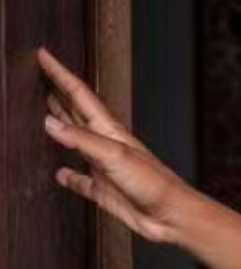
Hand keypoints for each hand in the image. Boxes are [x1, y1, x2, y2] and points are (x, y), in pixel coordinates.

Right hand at [37, 46, 198, 244]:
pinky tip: (59, 174)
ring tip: (44, 115)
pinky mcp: (103, 190)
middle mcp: (105, 144)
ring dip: (61, 127)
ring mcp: (104, 166)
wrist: (171, 214)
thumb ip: (81, 139)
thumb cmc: (152, 183)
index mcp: (109, 130)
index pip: (78, 94)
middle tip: (41, 75)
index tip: (43, 55)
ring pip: (76, 142)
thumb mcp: (114, 155)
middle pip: (76, 112)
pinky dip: (68, 176)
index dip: (60, 74)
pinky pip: (80, 180)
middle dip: (58, 93)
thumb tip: (49, 122)